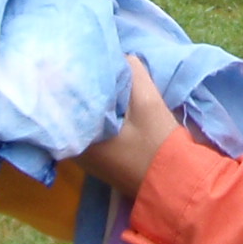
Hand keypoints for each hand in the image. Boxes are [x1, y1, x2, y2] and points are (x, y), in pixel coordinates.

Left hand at [77, 56, 179, 198]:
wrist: (175, 187)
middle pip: (73, 110)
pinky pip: (91, 130)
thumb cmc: (157, 147)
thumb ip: (133, 74)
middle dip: (83, 88)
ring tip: (100, 76)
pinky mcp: (100, 162)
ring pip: (83, 120)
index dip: (75, 76)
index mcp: (79, 138)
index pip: (67, 99)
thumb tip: (122, 55)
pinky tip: (110, 101)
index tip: (81, 57)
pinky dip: (98, 116)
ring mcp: (86, 159)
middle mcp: (75, 151)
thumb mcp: (148, 103)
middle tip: (91, 61)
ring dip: (92, 102)